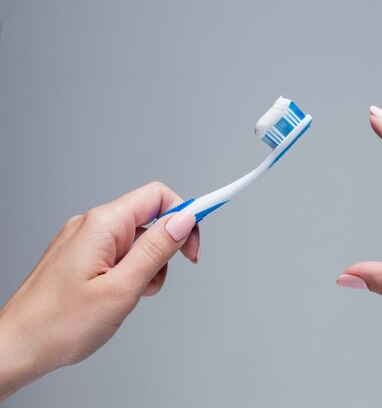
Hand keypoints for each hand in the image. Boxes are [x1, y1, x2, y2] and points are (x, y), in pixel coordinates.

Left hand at [0, 182, 199, 400]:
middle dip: (166, 246)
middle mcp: (92, 225)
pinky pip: (120, 253)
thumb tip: (184, 219)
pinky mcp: (82, 256)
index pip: (157, 197)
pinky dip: (131, 271)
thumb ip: (156, 250)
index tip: (199, 238)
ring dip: (148, 264)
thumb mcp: (121, 289)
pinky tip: (120, 294)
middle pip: (149, 217)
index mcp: (102, 225)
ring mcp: (85, 240)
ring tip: (134, 294)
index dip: (185, 213)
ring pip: (137, 239)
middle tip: (168, 274)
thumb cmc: (59, 324)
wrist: (16, 347)